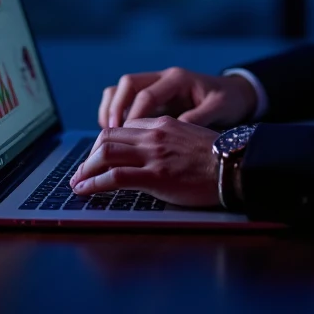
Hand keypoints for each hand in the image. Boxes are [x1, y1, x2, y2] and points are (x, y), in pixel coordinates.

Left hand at [69, 117, 218, 206]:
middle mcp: (154, 133)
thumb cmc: (218, 157)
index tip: (98, 157)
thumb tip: (153, 152)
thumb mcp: (191, 136)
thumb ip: (168, 139)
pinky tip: (85, 190)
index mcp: (163, 122)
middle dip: (88, 155)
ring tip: (77, 182)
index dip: (105, 143)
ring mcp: (153, 153)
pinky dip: (94, 183)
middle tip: (81, 171)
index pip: (123, 126)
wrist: (236, 165)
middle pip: (107, 136)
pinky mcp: (155, 175)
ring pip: (105, 153)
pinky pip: (115, 176)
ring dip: (85, 169)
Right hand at [98, 67, 256, 128]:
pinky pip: (124, 99)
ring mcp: (155, 84)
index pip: (147, 94)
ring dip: (111, 109)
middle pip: (127, 84)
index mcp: (178, 79)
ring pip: (121, 88)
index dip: (134, 116)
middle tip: (111, 134)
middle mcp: (163, 77)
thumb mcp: (218, 109)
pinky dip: (115, 112)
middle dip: (116, 108)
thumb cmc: (227, 101)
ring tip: (108, 134)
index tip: (127, 137)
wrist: (234, 93)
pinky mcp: (151, 96)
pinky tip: (116, 134)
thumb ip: (197, 118)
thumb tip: (174, 132)